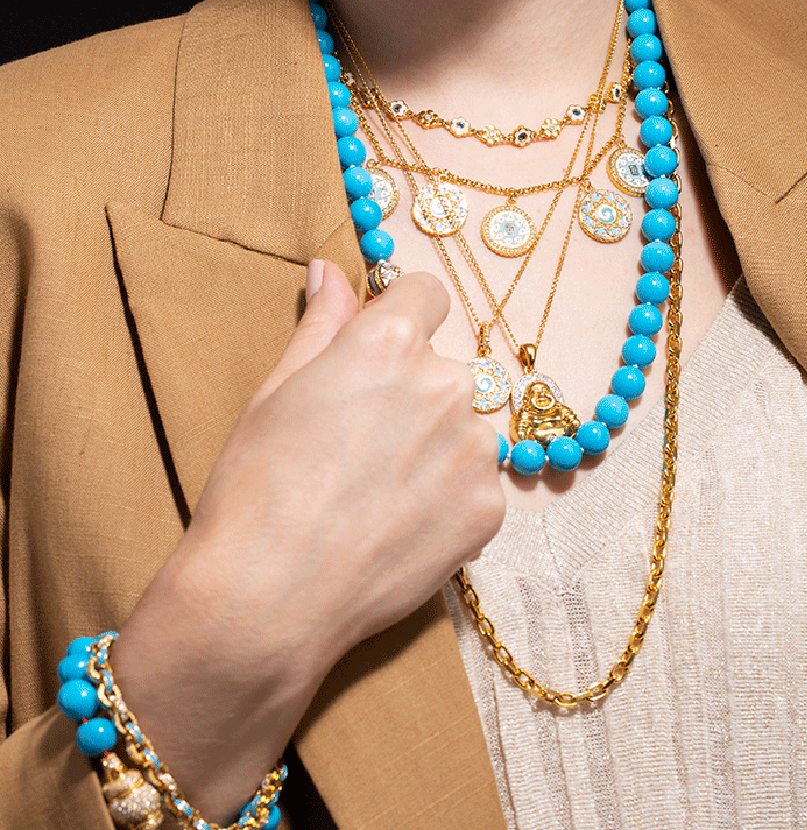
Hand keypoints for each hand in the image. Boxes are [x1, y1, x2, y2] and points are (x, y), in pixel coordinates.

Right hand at [112, 258, 503, 820]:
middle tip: (360, 444)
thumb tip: (329, 270)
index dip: (402, 316)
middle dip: (414, 392)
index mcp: (390, 342)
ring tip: (377, 493)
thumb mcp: (276, 390)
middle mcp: (446, 383)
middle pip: (445, 366)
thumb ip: (321, 323)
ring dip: (437, 447)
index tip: (382, 349)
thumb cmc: (256, 488)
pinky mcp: (489, 509)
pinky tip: (398, 527)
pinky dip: (447, 500)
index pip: (427, 293)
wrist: (266, 598)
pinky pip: (476, 485)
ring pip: (466, 427)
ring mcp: (474, 449)